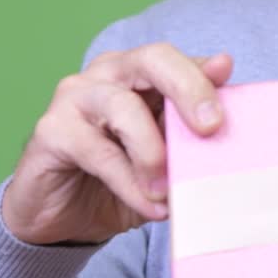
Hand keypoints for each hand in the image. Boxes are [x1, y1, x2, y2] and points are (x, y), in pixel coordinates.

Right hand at [1, 43, 232, 244]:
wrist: (65, 218)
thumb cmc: (123, 177)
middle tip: (210, 128)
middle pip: (151, 60)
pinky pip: (97, 152)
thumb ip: (192, 124)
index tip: (226, 96)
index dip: (203, 74)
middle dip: (188, 89)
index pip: (175, 59)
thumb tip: (225, 81)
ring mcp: (74, 98)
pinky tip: (150, 207)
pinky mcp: (51, 131)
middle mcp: (107, 74)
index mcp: (139, 71)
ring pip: (122, 106)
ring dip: (153, 152)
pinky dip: (129, 182)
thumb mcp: (168, 154)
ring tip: (169, 191)